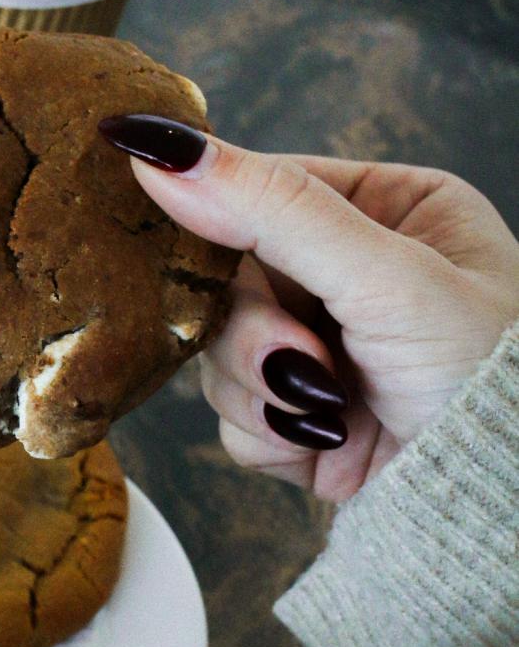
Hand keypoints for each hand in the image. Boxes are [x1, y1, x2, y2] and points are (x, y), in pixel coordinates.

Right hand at [98, 115, 518, 499]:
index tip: (170, 225)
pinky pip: (232, 413)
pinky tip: (323, 437)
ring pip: (219, 349)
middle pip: (230, 278)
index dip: (216, 216)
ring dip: (258, 385)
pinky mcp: (299, 417)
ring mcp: (322, 349)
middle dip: (252, 328)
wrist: (496, 497)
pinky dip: (268, 431)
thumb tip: (160, 149)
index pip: (265, 189)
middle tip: (294, 355)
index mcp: (389, 209)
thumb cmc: (490, 374)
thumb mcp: (385, 275)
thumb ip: (274, 211)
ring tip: (326, 405)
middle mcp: (351, 275)